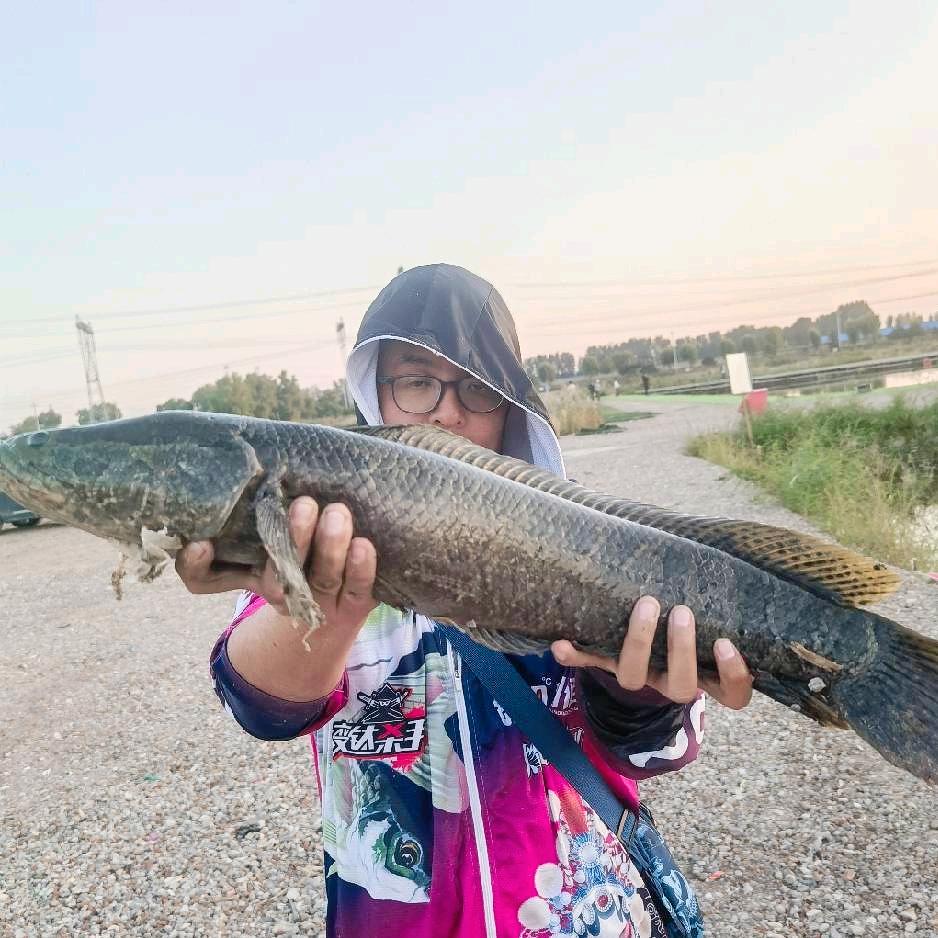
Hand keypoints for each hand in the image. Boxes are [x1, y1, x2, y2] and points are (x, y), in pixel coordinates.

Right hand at [175, 497, 377, 631]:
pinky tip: (364, 544)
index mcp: (252, 580)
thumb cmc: (284, 562)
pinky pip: (360, 588)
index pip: (213, 581)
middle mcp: (286, 596)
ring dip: (330, 546)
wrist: (336, 604)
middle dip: (294, 540)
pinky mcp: (356, 600)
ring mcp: (323, 600)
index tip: (202, 543)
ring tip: (337, 512)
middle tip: (303, 504)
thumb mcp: (249, 555)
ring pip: (324, 578)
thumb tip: (197, 544)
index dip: (201, 568)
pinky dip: (362, 568)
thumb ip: (213, 552)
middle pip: (284, 578)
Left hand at [551, 595, 752, 708]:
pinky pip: (590, 664)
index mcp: (703, 675)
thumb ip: (715, 600)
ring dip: (638, 641)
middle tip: (682, 611)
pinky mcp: (606, 664)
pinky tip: (561, 642)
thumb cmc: (686, 625)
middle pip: (680, 686)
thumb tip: (723, 555)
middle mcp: (671, 682)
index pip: (732, 694)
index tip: (724, 643)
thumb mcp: (706, 619)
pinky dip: (575, 655)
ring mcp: (638, 676)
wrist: (644, 649)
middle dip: (680, 649)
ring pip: (634, 677)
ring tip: (646, 604)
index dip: (733, 676)